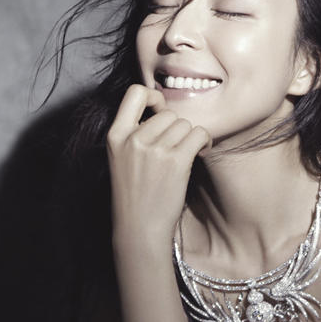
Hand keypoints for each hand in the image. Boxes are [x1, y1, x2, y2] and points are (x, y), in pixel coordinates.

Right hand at [107, 84, 210, 245]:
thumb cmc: (135, 196)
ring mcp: (154, 150)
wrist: (139, 228)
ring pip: (185, 125)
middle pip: (169, 113)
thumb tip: (164, 113)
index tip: (160, 112)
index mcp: (115, 135)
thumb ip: (135, 134)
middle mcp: (134, 139)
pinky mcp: (176, 161)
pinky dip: (205, 142)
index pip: (134, 93)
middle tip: (178, 147)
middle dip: (177, 129)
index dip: (153, 97)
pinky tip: (202, 154)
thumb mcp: (121, 159)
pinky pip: (199, 135)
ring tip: (188, 155)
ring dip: (191, 138)